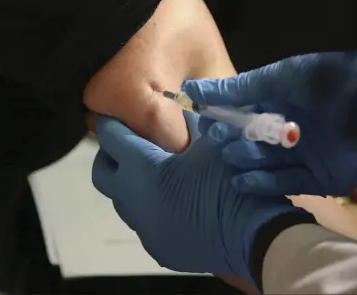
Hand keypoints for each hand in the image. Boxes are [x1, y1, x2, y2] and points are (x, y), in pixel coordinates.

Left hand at [92, 116, 304, 286]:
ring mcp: (145, 229)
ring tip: (156, 173)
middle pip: (103, 174)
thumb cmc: (230, 182)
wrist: (253, 235)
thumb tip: (183, 107)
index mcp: (142, 170)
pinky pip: (145, 223)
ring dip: (131, 184)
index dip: (111, 124)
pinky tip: (175, 202)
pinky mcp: (159, 248)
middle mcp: (133, 202)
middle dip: (110, 156)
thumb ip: (191, 123)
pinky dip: (151, 208)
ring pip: (123, 202)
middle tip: (129, 145)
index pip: (111, 139)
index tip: (115, 116)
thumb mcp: (212, 143)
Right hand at [184, 52, 356, 196]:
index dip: (222, 118)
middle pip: (252, 140)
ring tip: (230, 155)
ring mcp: (304, 156)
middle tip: (217, 139)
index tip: (203, 121)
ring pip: (265, 163)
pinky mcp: (319, 179)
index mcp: (283, 103)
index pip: (242, 113)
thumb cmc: (329, 83)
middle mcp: (291, 130)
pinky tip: (241, 180)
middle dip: (232, 139)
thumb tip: (192, 90)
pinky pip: (285, 183)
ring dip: (244, 160)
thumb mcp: (281, 77)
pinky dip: (262, 184)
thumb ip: (238, 88)